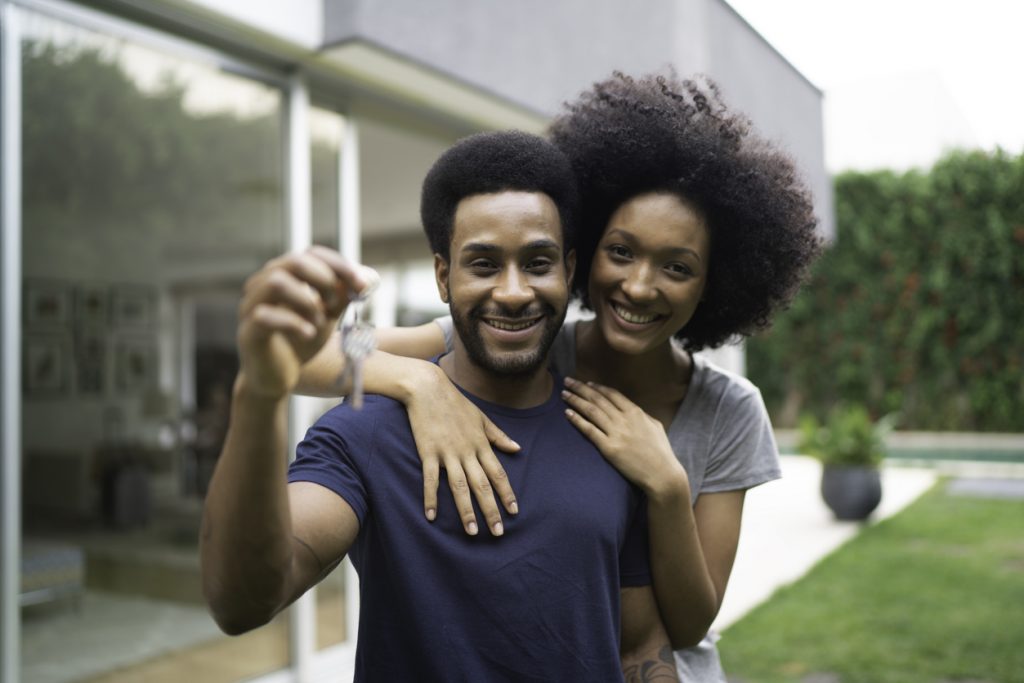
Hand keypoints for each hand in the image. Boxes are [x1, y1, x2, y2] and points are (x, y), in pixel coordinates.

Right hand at [237, 246, 375, 398]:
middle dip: (324, 280)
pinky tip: (309, 334)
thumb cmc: (300, 341)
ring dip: (307, 300)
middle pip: (294, 261)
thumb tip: (367, 278)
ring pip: (276, 282)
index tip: (363, 284)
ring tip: (319, 321)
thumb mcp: (327, 315)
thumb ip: (343, 296)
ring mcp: (251, 306)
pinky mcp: (247, 331)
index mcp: (284, 275)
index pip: (312, 254)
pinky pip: (265, 316)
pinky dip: (294, 323)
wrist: (276, 378)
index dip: (340, 266)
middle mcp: (263, 284)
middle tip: (335, 303)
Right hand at [405, 364, 520, 535]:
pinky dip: (431, 498)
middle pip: (482, 485)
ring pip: (460, 487)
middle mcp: (467, 451)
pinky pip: (430, 480)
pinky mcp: (428, 452)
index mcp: (481, 444)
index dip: (507, 494)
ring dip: (466, 510)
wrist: (428, 388)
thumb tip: (517, 448)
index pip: (498, 473)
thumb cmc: (456, 403)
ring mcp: (447, 453)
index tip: (514, 512)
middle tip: (498, 533)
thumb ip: (498, 436)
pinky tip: (431, 516)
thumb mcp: (482, 418)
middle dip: (491, 510)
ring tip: (472, 532)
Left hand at [562, 377, 686, 496]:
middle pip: (598, 399)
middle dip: (581, 388)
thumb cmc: (661, 452)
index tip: (587, 383)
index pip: (612, 394)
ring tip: (564, 394)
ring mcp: (616, 433)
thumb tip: (630, 409)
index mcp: (636, 412)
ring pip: (591, 411)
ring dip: (575, 400)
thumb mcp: (655, 426)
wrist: (662, 474)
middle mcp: (624, 419)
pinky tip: (567, 413)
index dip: (597, 387)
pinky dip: (577, 420)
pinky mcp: (609, 448)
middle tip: (568, 381)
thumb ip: (642, 415)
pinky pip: (589, 430)